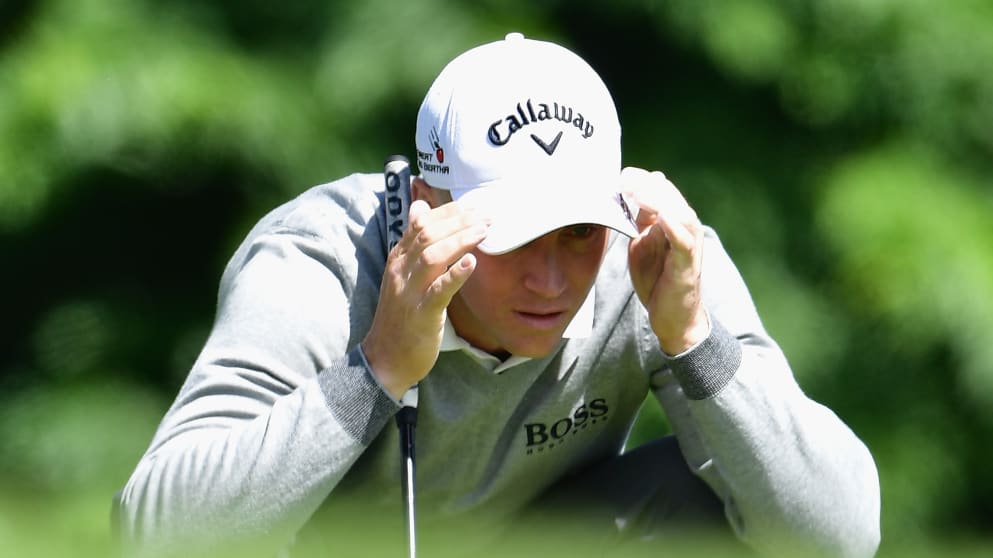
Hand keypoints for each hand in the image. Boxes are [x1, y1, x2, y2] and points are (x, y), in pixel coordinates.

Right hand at [362, 199, 487, 398]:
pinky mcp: (421, 314)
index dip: (448, 212)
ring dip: (460, 239)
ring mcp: (409, 292)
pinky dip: (455, 274)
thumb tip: (421, 207)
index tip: (472, 206)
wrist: (385, 359)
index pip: (419, 223)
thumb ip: (414, 245)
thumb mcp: (403, 276)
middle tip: (486, 215)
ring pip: (432, 256)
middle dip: (458, 220)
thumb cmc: (401, 318)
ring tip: (484, 231)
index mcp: (398, 260)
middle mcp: (400, 271)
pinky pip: (438, 290)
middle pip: (427, 234)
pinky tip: (472, 263)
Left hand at [622, 167, 708, 354]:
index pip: (661, 191)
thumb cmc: (658, 280)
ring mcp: (689, 246)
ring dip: (661, 201)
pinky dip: (674, 227)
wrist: (673, 318)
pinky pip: (684, 242)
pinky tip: (661, 217)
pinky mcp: (688, 266)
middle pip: (671, 197)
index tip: (621, 174)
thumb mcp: (642, 245)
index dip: (643, 180)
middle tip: (625, 179)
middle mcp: (685, 230)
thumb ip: (638, 222)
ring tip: (640, 193)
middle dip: (648, 185)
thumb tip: (627, 197)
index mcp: (673, 222)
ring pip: (682, 214)